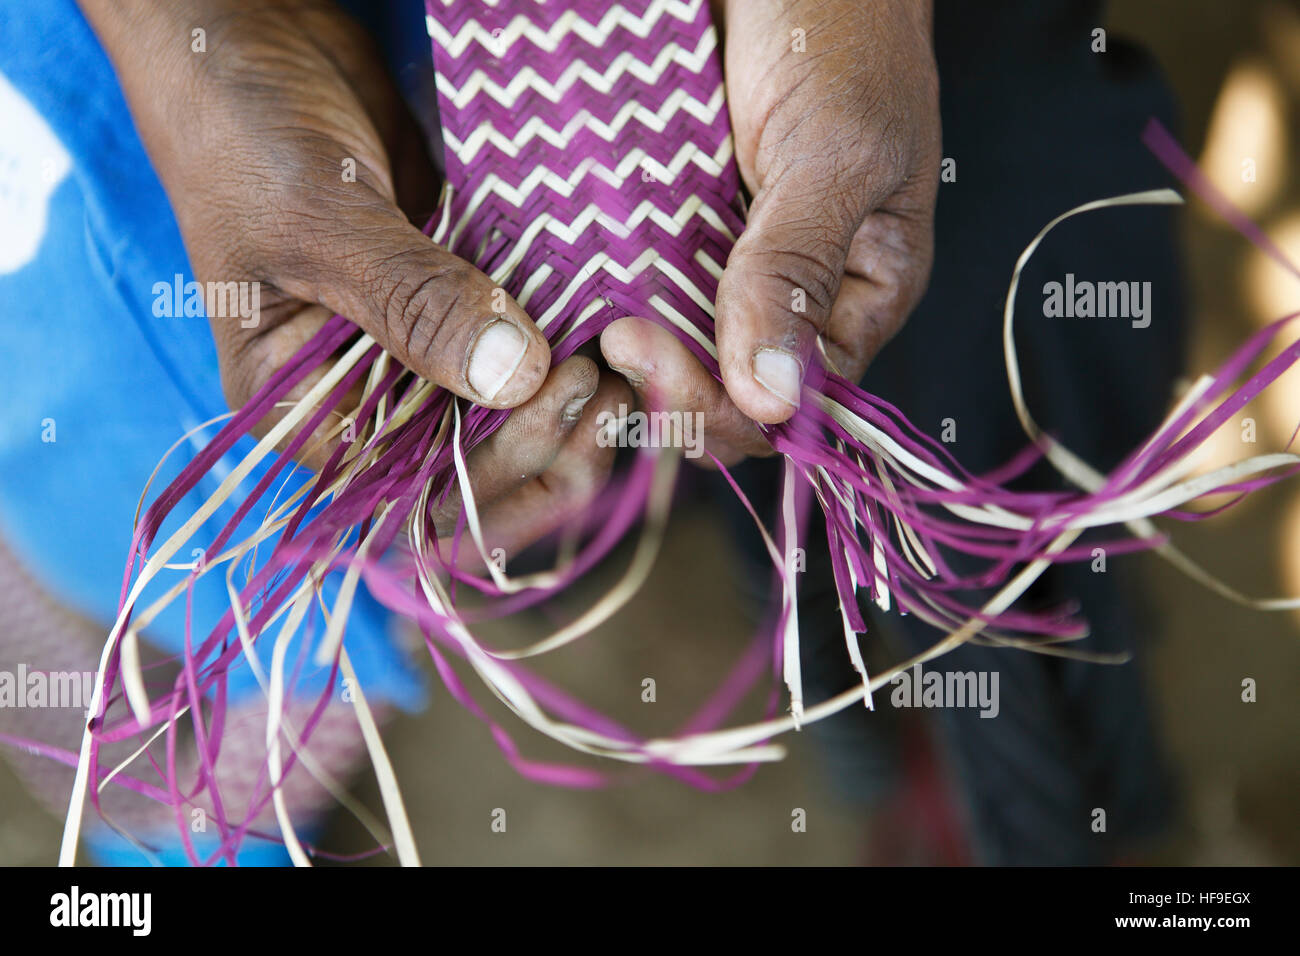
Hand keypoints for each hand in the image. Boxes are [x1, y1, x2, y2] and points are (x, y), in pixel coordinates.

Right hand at [79, 0, 629, 552]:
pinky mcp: (463, 298)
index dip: (493, 482)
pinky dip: (570, 342)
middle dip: (547, 444)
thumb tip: (513, 381)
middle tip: (602, 379)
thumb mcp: (316, 220)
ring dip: (571, 404)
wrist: (258, 39)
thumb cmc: (245, 131)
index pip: (408, 500)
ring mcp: (422, 347)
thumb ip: (410, 304)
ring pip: (511, 415)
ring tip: (623, 357)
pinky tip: (612, 321)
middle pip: (475, 469)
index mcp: (306, 412)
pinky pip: (527, 344)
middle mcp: (369, 397)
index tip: (553, 407)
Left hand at [601, 0, 940, 464]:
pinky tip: (578, 286)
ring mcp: (728, 258)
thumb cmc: (839, 28)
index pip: (795, 400)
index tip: (655, 359)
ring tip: (588, 319)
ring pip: (677, 342)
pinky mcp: (674, 223)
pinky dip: (606, 293)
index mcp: (860, 292)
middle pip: (729, 387)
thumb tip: (773, 397)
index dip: (726, 405)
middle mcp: (794, 290)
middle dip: (669, 382)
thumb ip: (799, 270)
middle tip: (614, 338)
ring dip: (630, 348)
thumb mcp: (832, 153)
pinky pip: (638, 281)